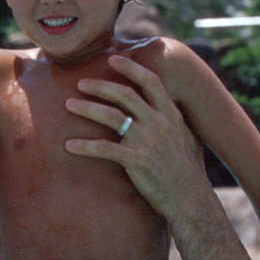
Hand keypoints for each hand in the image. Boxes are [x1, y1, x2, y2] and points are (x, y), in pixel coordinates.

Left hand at [62, 55, 205, 217]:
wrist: (191, 200)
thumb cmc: (188, 172)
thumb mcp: (188, 139)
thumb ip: (175, 121)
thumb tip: (169, 109)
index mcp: (171, 115)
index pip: (150, 81)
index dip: (131, 68)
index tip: (113, 59)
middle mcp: (160, 123)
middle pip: (124, 94)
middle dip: (100, 86)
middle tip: (81, 82)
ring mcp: (147, 141)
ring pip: (110, 116)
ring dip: (87, 108)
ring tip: (68, 105)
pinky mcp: (136, 161)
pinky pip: (103, 149)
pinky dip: (84, 146)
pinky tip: (69, 145)